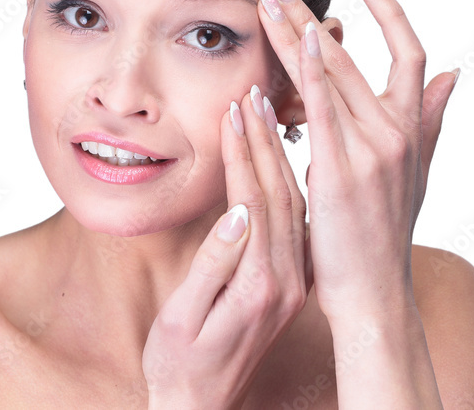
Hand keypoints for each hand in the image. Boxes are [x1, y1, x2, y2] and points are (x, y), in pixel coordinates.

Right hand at [142, 85, 309, 408]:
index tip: (234, 110)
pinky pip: (294, 222)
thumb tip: (237, 213)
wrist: (201, 408)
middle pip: (282, 194)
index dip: (245, 152)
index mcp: (261, 285)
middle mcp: (287, 280)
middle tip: (252, 94)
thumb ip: (214, 265)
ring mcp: (292, 281)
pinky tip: (276, 158)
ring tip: (263, 113)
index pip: (257, 200)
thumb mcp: (184, 319)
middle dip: (266, 141)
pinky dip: (285, 182)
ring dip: (278, 156)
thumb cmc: (180, 366)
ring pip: (292, 204)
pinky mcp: (288, 283)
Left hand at [258, 0, 456, 322]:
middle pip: (353, 54)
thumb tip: (454, 72)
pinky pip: (325, 108)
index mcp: (411, 129)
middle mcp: (396, 132)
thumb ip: (431, 119)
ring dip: (296, 31)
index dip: (392, 12)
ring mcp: (372, 150)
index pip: (411, 53)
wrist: (375, 294)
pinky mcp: (342, 171)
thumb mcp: (416, 172)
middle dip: (311, 13)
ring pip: (334, 72)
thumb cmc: (385, 236)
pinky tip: (296, 39)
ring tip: (266, 0)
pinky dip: (312, 70)